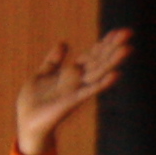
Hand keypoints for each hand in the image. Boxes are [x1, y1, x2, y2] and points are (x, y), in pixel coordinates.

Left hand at [10, 30, 132, 154]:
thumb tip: (64, 43)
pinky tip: (116, 74)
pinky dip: (103, 83)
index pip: (93, 55)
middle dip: (113, 47)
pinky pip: (90, 90)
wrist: (27, 123)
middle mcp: (79, 80)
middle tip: (128, 33)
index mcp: (72, 73)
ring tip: (127, 49)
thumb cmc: (34, 102)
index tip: (118, 31)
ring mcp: (78, 90)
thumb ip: (53, 61)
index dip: (104, 43)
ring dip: (113, 61)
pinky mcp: (73, 101)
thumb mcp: (42, 75)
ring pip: (99, 72)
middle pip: (99, 60)